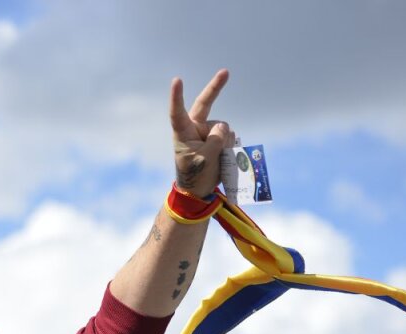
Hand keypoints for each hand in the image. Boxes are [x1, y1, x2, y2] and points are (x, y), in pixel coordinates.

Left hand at [170, 69, 235, 196]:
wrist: (199, 189)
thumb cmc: (196, 175)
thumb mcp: (205, 160)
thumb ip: (215, 140)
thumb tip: (224, 126)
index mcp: (183, 133)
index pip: (178, 112)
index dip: (177, 96)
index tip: (177, 80)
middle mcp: (194, 128)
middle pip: (205, 104)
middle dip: (216, 87)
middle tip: (226, 71)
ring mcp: (207, 131)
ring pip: (223, 127)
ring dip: (225, 142)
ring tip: (216, 159)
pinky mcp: (217, 137)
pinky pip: (229, 135)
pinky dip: (229, 145)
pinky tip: (223, 156)